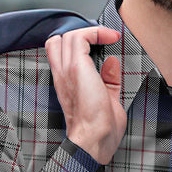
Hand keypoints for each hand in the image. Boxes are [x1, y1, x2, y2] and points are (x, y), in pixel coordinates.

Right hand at [45, 25, 124, 164]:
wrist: (94, 140)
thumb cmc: (100, 130)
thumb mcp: (107, 99)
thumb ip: (108, 81)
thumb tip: (112, 62)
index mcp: (66, 84)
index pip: (58, 53)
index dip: (77, 44)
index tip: (101, 44)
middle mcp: (62, 75)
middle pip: (58, 40)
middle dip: (80, 35)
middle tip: (102, 40)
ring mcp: (67, 70)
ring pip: (69, 36)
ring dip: (91, 32)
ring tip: (109, 37)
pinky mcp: (76, 67)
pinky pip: (81, 38)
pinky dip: (96, 33)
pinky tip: (111, 38)